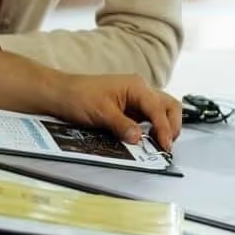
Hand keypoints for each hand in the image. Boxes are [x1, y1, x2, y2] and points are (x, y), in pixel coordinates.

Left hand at [47, 74, 182, 150]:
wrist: (61, 93)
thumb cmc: (79, 97)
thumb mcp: (101, 113)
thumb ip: (122, 126)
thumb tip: (139, 139)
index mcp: (136, 87)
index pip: (158, 109)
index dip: (164, 129)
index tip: (164, 147)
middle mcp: (140, 90)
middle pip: (168, 106)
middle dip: (172, 125)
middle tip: (166, 145)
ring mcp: (136, 98)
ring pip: (162, 110)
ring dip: (165, 126)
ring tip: (159, 144)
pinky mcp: (130, 107)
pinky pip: (149, 116)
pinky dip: (154, 127)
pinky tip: (148, 139)